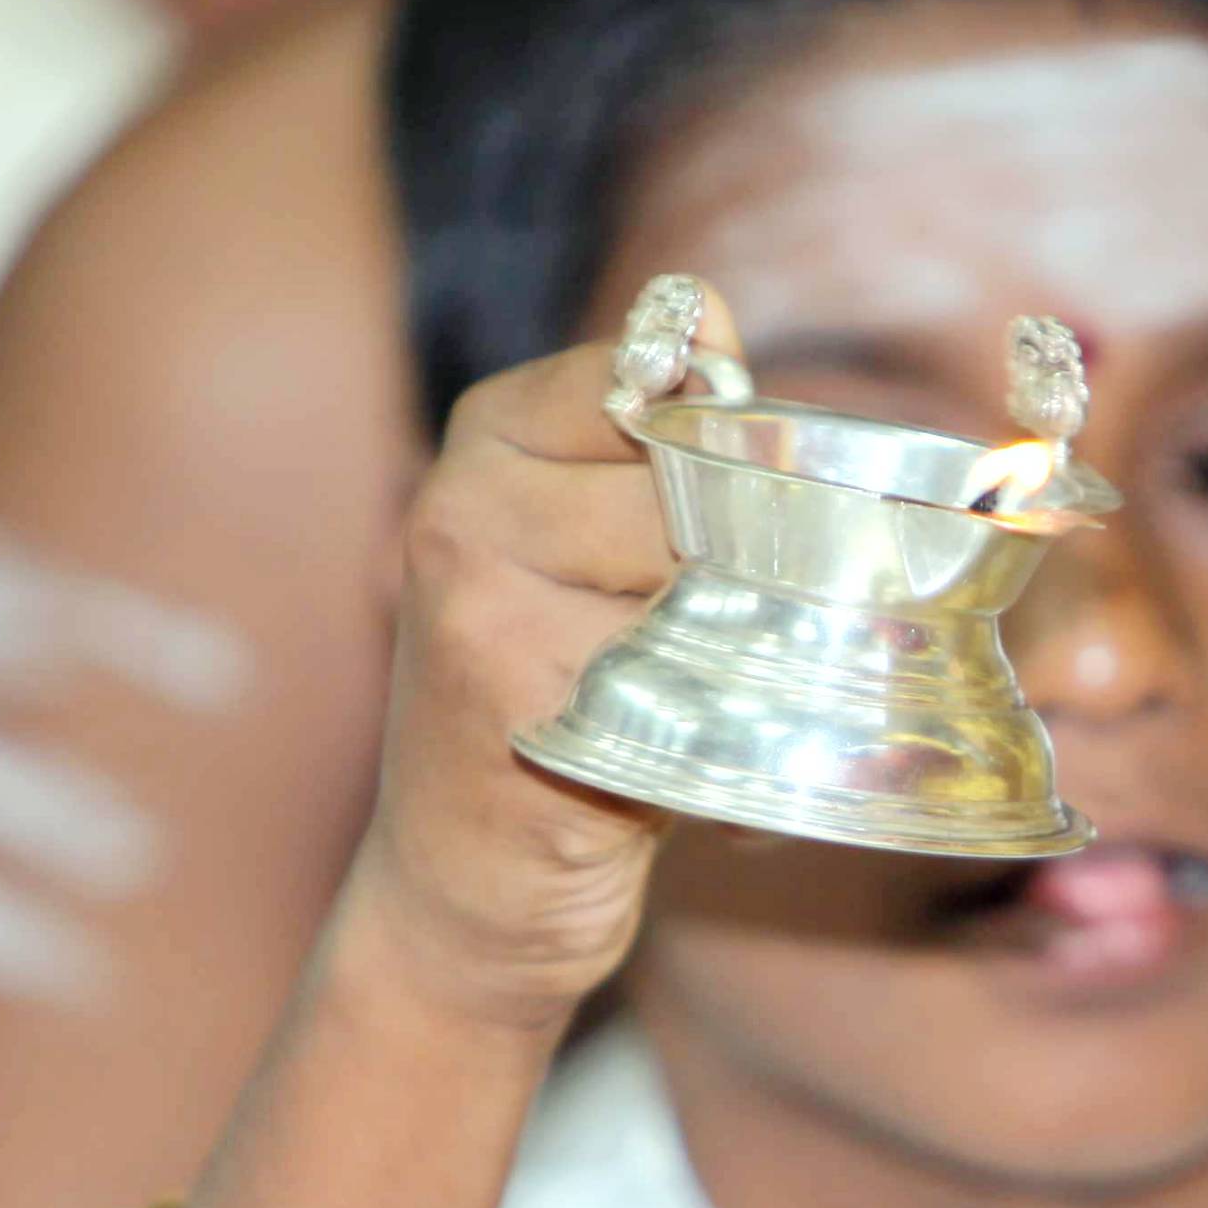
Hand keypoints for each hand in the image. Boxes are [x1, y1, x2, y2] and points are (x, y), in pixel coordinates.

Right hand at [329, 301, 703, 1036]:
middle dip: (746, 576)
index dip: (737, 464)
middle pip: (699, 490)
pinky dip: (718, 733)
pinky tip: (669, 767)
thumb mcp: (601, 555)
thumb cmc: (564, 703)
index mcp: (490, 434)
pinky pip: (684, 679)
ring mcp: (475, 599)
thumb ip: (661, 444)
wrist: (462, 892)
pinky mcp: (513, 698)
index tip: (727, 540)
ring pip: (702, 583)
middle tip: (715, 650)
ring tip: (684, 706)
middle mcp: (461, 500)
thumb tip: (711, 316)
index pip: (668, 382)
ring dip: (738, 659)